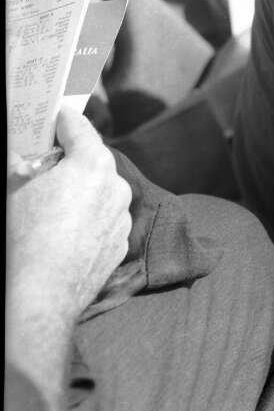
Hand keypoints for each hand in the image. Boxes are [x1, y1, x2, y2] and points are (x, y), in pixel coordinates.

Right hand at [7, 105, 132, 319]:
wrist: (41, 296)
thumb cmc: (26, 238)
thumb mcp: (14, 189)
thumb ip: (18, 160)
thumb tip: (17, 149)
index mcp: (93, 163)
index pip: (79, 127)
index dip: (63, 118)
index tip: (54, 114)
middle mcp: (116, 185)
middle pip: (93, 158)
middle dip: (71, 158)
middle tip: (46, 162)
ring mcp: (122, 215)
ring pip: (101, 189)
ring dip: (82, 189)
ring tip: (54, 203)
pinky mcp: (121, 241)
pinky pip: (106, 218)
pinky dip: (90, 216)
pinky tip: (66, 230)